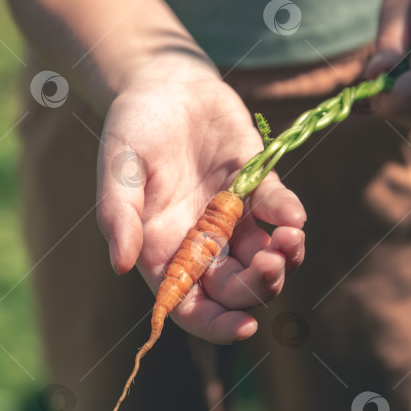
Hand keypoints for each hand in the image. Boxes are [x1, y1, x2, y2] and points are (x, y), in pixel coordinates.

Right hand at [96, 59, 305, 344]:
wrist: (164, 82)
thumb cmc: (132, 129)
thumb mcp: (118, 168)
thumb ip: (118, 215)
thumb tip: (121, 265)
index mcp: (164, 250)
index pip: (192, 306)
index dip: (218, 325)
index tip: (245, 328)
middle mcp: (201, 242)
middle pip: (236, 288)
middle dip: (258, 288)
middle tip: (270, 266)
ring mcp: (233, 216)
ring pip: (265, 257)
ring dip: (284, 260)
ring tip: (289, 242)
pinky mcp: (257, 185)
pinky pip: (277, 211)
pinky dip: (288, 216)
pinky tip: (292, 216)